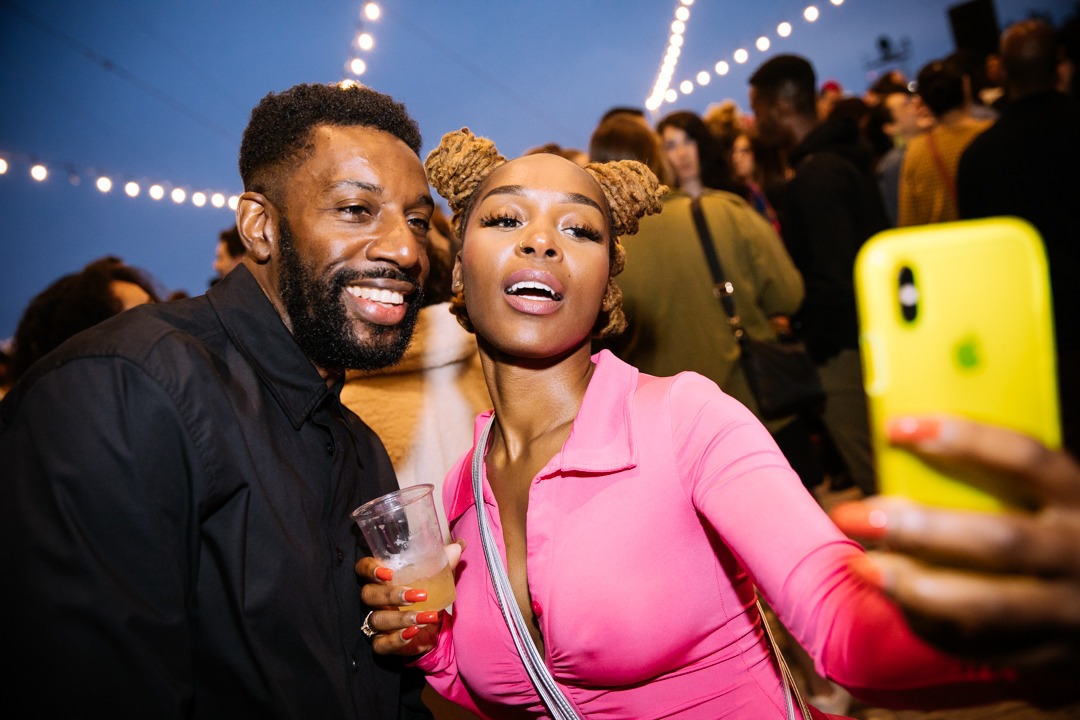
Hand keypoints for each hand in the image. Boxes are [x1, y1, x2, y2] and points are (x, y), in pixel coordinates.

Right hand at [355, 540, 463, 655]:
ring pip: (377, 619)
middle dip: (392, 594)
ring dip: (401, 618)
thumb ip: (444, 561)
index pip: (363, 569)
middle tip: (419, 595)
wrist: (430, 627)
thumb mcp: (435, 576)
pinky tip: (413, 632)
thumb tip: (459, 544)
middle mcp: (374, 599)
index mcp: (382, 578)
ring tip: (427, 616)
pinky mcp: (383, 642)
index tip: (389, 573)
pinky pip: (381, 644)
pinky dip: (396, 640)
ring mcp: (377, 622)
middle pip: (369, 594)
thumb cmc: (426, 594)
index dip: (370, 569)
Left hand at [831, 415, 1079, 673]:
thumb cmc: (1061, 533)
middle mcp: (1077, 553)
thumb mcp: (1048, 495)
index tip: (896, 428)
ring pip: (986, 605)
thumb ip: (994, 477)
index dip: (961, 439)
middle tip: (856, 516)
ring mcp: (1066, 610)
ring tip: (864, 566)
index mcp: (1078, 497)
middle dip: (919, 529)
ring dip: (914, 586)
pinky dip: (931, 625)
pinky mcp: (1050, 655)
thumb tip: (902, 457)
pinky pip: (981, 645)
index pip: (1024, 458)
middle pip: (998, 540)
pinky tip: (896, 602)